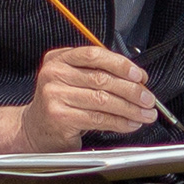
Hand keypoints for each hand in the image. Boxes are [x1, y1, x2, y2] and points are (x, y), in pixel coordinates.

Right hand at [22, 42, 163, 149]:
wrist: (35, 129)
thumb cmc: (60, 103)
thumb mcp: (73, 80)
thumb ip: (98, 73)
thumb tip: (137, 80)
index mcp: (58, 59)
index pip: (94, 55)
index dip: (120, 64)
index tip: (139, 76)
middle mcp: (54, 74)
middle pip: (101, 78)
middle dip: (131, 90)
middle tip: (148, 99)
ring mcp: (54, 96)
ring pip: (103, 100)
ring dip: (130, 109)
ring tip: (145, 114)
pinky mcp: (60, 117)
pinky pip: (98, 119)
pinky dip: (119, 122)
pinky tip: (130, 124)